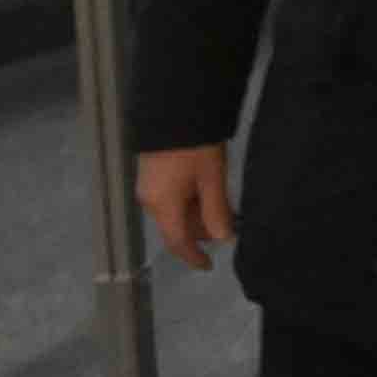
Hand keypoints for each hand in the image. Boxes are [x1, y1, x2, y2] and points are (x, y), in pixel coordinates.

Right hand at [137, 145, 237, 269]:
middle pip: (175, 227)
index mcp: (162, 205)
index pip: (177, 242)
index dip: (193, 257)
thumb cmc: (195, 147)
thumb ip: (217, 210)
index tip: (208, 266)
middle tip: (228, 225)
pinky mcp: (151, 174)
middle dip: (200, 232)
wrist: (175, 110)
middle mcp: (149, 200)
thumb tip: (223, 238)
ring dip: (196, 216)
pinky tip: (208, 194)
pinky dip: (188, 203)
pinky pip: (170, 199)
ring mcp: (148, 187)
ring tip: (223, 208)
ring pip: (173, 213)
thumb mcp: (212, 178)